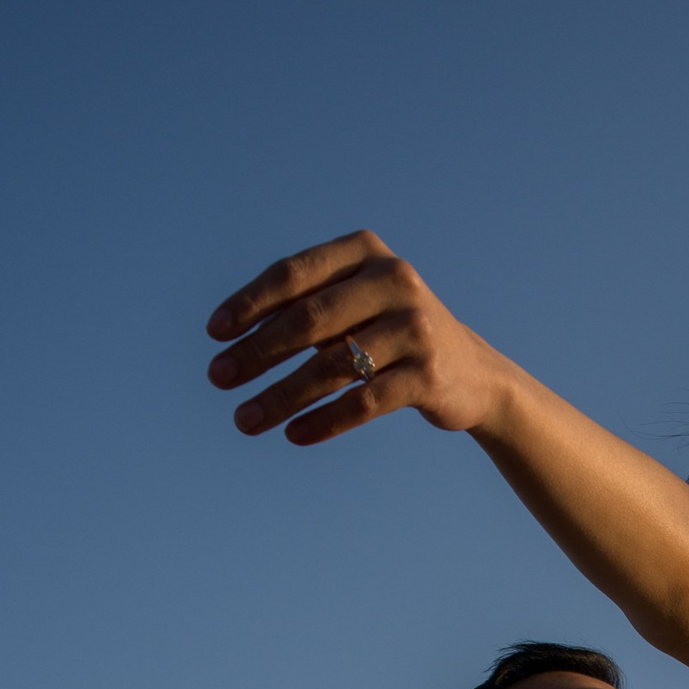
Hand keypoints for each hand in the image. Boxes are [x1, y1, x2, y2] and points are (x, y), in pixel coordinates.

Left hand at [205, 231, 494, 445]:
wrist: (474, 374)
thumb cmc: (393, 333)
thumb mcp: (356, 302)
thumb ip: (308, 304)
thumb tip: (231, 336)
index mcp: (365, 253)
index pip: (294, 274)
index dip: (250, 303)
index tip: (214, 333)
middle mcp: (393, 281)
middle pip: (309, 319)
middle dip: (257, 351)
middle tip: (218, 378)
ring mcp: (414, 327)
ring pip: (332, 366)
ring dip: (281, 396)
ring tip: (244, 420)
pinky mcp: (427, 375)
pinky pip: (364, 403)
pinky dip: (324, 421)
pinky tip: (293, 435)